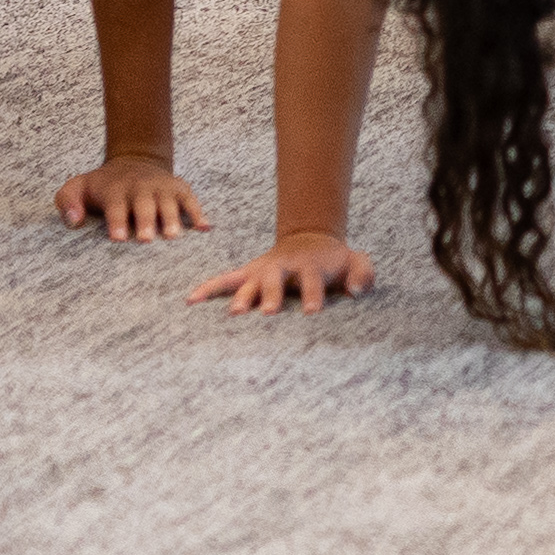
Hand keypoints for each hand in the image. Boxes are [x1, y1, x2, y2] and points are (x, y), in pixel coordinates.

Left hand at [56, 152, 208, 242]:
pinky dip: (197, 212)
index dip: (116, 220)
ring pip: (168, 201)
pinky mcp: (178, 188)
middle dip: (145, 220)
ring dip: (170, 217)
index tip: (117, 238)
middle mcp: (140, 187)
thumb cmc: (102, 186)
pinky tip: (205, 228)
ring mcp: (161, 187)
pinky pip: (190, 199)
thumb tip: (73, 220)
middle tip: (145, 239)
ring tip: (173, 236)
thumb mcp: (77, 187)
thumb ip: (67, 202)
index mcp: (115, 190)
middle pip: (144, 203)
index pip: (115, 205)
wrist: (133, 162)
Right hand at [188, 230, 375, 313]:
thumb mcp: (357, 262)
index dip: (313, 295)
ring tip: (234, 313)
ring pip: (249, 281)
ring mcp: (263, 271)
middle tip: (269, 313)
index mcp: (311, 267)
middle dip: (271, 295)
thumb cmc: (335, 262)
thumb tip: (356, 291)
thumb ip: (363, 274)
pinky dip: (208, 288)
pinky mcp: (248, 274)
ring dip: (241, 295)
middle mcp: (284, 268)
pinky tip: (191, 301)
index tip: (312, 311)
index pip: (313, 282)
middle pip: (276, 279)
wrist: (311, 241)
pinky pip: (224, 280)